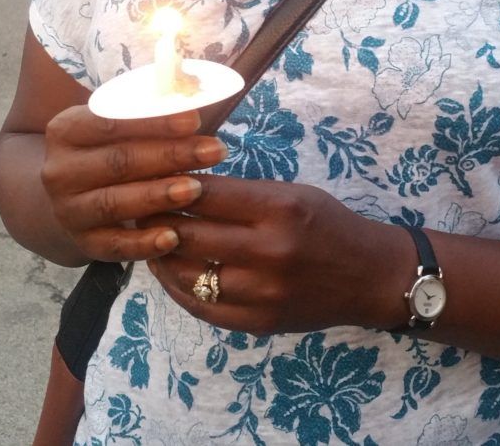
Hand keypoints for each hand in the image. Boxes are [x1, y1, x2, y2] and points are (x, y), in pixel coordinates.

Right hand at [40, 105, 227, 263]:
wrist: (74, 194)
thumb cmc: (109, 149)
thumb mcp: (118, 125)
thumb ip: (147, 112)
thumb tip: (194, 95)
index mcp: (66, 130)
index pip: (110, 122)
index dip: (154, 122)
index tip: (194, 119)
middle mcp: (60, 171)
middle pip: (119, 162)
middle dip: (170, 156)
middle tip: (213, 151)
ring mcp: (68, 210)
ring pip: (114, 203)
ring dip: (158, 196)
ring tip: (196, 188)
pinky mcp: (83, 243)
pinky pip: (114, 247)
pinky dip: (142, 244)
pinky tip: (173, 237)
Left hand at [141, 176, 410, 335]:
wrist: (367, 277)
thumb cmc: (328, 223)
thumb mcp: (293, 193)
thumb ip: (243, 194)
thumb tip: (184, 186)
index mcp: (279, 208)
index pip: (208, 194)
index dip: (171, 184)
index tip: (148, 176)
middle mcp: (268, 251)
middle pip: (191, 233)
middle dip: (155, 217)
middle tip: (132, 204)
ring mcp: (261, 292)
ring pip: (188, 273)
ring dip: (159, 253)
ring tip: (141, 236)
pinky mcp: (257, 322)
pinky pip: (201, 306)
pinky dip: (176, 287)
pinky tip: (165, 270)